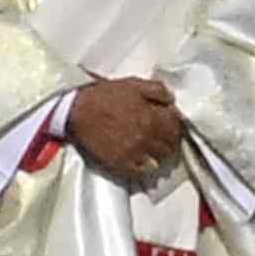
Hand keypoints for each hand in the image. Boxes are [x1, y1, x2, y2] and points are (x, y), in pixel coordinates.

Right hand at [64, 71, 189, 186]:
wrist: (77, 110)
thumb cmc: (105, 95)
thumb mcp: (134, 84)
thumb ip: (157, 90)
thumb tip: (172, 101)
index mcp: (153, 117)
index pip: (176, 129)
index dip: (176, 128)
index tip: (172, 128)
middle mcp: (147, 137)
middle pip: (169, 147)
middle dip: (170, 144)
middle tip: (165, 141)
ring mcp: (133, 152)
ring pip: (158, 161)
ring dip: (159, 157)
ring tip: (154, 153)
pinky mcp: (119, 163)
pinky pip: (140, 172)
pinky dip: (145, 168)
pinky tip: (142, 162)